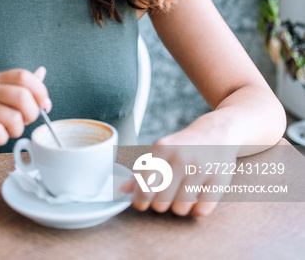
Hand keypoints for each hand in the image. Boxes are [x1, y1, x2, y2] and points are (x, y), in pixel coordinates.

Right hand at [0, 66, 51, 160]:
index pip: (23, 76)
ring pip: (13, 118)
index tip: (44, 105)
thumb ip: (25, 88)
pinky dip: (3, 139)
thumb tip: (41, 71)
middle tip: (26, 121)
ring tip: (8, 130)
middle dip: (31, 113)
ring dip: (17, 130)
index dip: (39, 91)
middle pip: (21, 95)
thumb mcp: (7, 100)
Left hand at [120, 118, 238, 216]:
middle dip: (160, 204)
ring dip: (179, 207)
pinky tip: (196, 198)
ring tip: (181, 195)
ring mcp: (201, 169)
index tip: (141, 204)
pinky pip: (201, 211)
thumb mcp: (162, 150)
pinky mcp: (219, 180)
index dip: (140, 201)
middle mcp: (181, 157)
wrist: (218, 131)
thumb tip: (122, 191)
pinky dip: (196, 210)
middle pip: (160, 203)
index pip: (144, 187)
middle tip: (164, 197)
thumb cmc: (184, 145)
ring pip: (180, 209)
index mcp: (162, 148)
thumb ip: (142, 171)